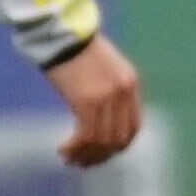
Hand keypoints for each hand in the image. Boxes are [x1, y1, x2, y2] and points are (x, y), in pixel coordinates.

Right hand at [44, 34, 145, 166]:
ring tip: (70, 158)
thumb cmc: (77, 50)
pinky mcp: (86, 101)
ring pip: (101, 141)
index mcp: (131, 84)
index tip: (102, 154)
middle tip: (83, 162)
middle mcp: (123, 93)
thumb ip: (111, 93)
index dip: (119, 146)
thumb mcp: (105, 69)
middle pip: (118, 139)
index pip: (134, 127)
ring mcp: (106, 98)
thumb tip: (104, 123)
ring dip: (85, 155)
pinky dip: (74, 147)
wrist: (61, 34)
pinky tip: (62, 149)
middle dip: (101, 156)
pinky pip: (85, 136)